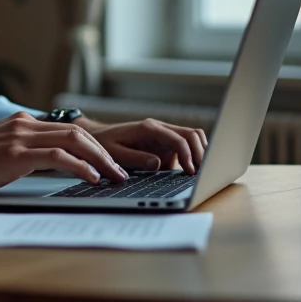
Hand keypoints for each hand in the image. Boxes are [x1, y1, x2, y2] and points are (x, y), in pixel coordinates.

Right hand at [0, 112, 129, 203]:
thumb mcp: (0, 151)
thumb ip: (23, 150)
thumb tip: (48, 164)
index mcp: (21, 122)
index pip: (68, 129)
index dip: (94, 146)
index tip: (110, 162)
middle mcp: (24, 124)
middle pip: (78, 132)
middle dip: (105, 152)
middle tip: (123, 170)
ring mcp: (19, 136)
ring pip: (73, 141)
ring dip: (100, 160)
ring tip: (115, 176)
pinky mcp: (15, 153)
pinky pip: (58, 156)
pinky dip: (80, 166)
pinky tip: (92, 178)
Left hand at [74, 117, 208, 174]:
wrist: (97, 137)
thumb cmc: (104, 144)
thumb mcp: (115, 153)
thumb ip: (136, 158)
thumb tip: (157, 164)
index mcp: (149, 128)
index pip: (178, 138)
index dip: (188, 155)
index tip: (190, 171)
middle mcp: (160, 128)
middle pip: (191, 134)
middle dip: (201, 152)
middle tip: (203, 173)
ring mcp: (164, 135)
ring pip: (192, 137)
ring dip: (201, 152)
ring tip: (203, 172)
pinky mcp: (165, 144)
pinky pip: (185, 145)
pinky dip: (194, 155)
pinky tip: (194, 170)